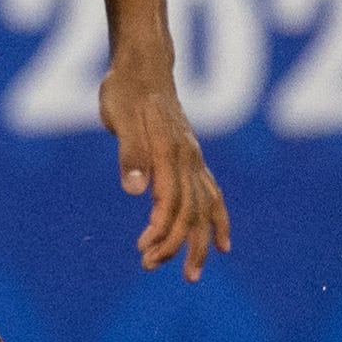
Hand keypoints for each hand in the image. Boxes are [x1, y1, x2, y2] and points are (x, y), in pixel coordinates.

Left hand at [100, 50, 231, 280]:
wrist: (144, 67)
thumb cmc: (125, 90)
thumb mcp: (118, 117)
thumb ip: (129, 153)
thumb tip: (134, 190)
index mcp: (171, 151)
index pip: (171, 201)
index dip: (160, 229)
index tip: (144, 249)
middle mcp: (190, 159)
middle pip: (191, 212)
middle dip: (175, 245)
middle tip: (152, 267)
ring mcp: (195, 160)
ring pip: (204, 210)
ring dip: (199, 243)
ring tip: (192, 274)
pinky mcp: (193, 160)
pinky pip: (213, 196)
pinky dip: (219, 222)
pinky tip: (222, 244)